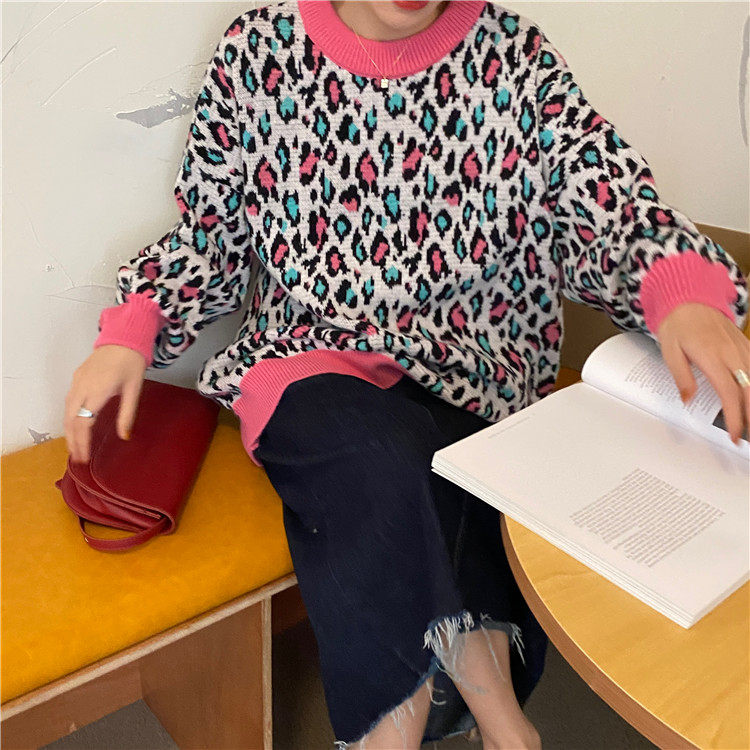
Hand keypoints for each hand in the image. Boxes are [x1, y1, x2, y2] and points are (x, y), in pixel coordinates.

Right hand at [64, 345, 147, 463]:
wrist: (123, 337)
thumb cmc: (132, 363)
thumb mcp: (134, 390)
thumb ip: (127, 414)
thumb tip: (124, 437)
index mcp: (98, 392)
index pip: (84, 423)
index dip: (83, 442)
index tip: (84, 457)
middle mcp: (82, 387)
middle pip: (71, 419)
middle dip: (73, 440)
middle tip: (77, 458)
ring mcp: (77, 381)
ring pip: (67, 410)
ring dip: (69, 430)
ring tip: (75, 447)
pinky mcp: (77, 376)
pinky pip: (69, 401)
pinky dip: (70, 417)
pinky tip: (75, 425)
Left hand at [655, 303, 749, 444]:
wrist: (690, 299)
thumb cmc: (677, 325)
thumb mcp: (669, 351)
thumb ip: (681, 376)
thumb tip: (688, 400)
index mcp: (712, 356)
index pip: (729, 393)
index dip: (734, 417)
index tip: (734, 435)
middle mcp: (732, 352)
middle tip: (747, 438)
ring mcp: (742, 348)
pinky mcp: (746, 345)